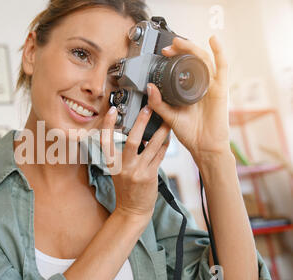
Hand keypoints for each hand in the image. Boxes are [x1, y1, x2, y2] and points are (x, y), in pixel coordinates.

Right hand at [100, 106, 169, 218]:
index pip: (106, 141)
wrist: (132, 210)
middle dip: (141, 122)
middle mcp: (123, 167)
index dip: (108, 125)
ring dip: (160, 132)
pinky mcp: (150, 176)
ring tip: (167, 120)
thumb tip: (138, 134)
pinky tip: (168, 137)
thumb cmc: (126, 189)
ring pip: (151, 146)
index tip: (112, 110)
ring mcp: (137, 172)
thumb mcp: (119, 171)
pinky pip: (159, 156)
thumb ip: (125, 155)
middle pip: (132, 140)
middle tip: (148, 108)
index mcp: (112, 164)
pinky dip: (164, 145)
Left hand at [147, 35, 230, 161]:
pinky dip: (220, 52)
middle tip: (169, 46)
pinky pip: (222, 68)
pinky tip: (214, 41)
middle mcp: (201, 85)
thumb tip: (149, 87)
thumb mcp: (169, 116)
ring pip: (204, 60)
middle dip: (181, 49)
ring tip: (180, 42)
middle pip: (193, 59)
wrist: (204, 147)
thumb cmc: (190, 133)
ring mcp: (212, 86)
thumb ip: (158, 103)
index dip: (174, 57)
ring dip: (193, 48)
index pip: (183, 67)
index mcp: (189, 90)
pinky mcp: (221, 90)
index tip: (163, 53)